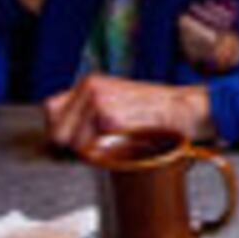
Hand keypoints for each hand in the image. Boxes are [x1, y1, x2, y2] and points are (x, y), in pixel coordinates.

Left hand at [46, 74, 210, 154]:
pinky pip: (94, 148)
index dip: (60, 129)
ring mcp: (100, 102)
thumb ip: (90, 112)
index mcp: (91, 83)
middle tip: (96, 148)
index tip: (72, 140)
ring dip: (92, 152)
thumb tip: (65, 134)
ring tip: (116, 145)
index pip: (51, 109)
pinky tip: (126, 147)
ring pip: (74, 143)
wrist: (188, 109)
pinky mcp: (111, 119)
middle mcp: (91, 88)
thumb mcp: (119, 101)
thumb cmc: (158, 110)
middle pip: (57, 130)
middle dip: (73, 146)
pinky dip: (107, 154)